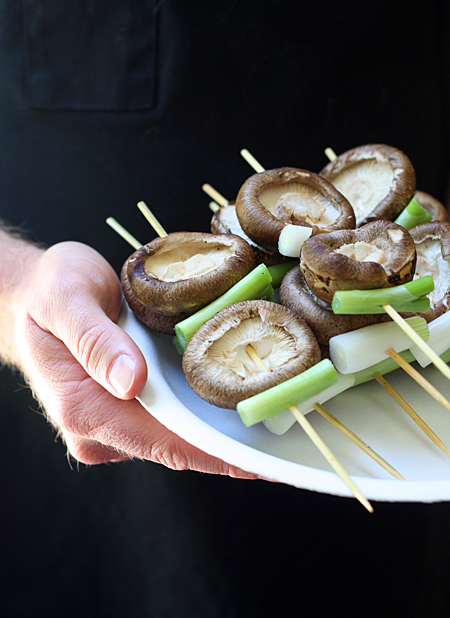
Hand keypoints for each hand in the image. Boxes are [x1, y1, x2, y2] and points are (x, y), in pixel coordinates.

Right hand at [13, 240, 255, 476]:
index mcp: (83, 407)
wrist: (34, 295)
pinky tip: (230, 401)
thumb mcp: (66, 299)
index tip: (256, 461)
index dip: (212, 454)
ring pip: (173, 434)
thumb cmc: (47, 292)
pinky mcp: (121, 407)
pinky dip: (198, 412)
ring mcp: (110, 420)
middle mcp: (98, 426)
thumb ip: (95, 340)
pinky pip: (166, 417)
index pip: (161, 442)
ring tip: (266, 421)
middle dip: (224, 447)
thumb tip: (130, 382)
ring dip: (215, 430)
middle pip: (173, 445)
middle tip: (278, 441)